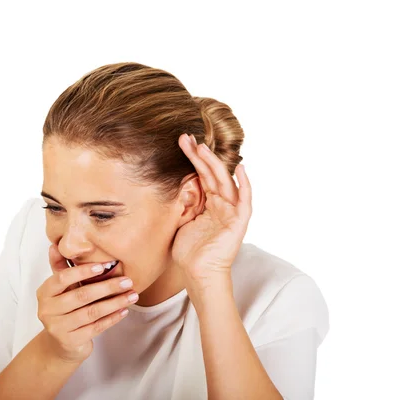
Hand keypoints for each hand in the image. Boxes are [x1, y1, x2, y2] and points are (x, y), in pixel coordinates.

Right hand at [35, 244, 138, 362]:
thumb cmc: (64, 309)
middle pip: (81, 296)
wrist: (61, 344)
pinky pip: (96, 328)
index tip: (104, 266)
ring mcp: (57, 327)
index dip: (83, 271)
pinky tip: (124, 310)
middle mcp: (47, 310)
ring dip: (114, 303)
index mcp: (44, 292)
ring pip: (91, 312)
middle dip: (107, 287)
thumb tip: (55, 245)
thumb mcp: (60, 289)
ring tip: (132, 295)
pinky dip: (112, 318)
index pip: (62, 278)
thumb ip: (59, 267)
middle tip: (127, 281)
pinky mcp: (70, 342)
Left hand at [171, 133, 251, 281]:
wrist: (198, 273)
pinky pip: (245, 200)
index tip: (182, 143)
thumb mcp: (181, 222)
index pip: (201, 176)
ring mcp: (231, 212)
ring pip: (224, 182)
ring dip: (214, 163)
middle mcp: (221, 205)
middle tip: (186, 138)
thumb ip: (182, 204)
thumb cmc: (189, 252)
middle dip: (199, 156)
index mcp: (209, 204)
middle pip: (212, 174)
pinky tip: (240, 169)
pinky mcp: (239, 222)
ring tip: (202, 147)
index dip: (193, 159)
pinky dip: (244, 184)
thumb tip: (174, 188)